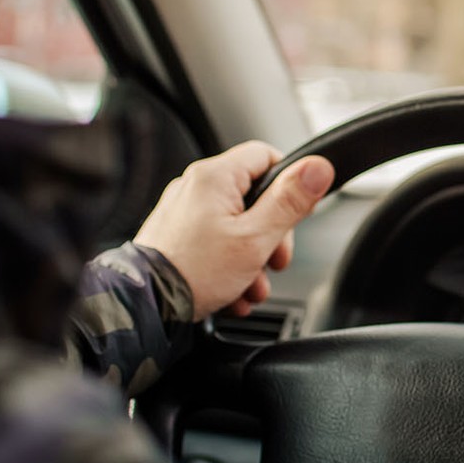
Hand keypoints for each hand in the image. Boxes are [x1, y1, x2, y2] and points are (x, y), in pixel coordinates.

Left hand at [133, 143, 333, 319]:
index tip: (298, 212)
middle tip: (275, 261)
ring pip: (236, 226)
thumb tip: (319, 167)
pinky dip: (229, 265)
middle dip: (272, 235)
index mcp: (214, 177)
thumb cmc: (194, 272)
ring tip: (251, 286)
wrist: (145, 306)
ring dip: (253, 259)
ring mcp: (182, 212)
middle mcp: (194, 187)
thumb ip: (290, 202)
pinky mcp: (175, 235)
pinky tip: (232, 292)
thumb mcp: (256, 238)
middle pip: (254, 197)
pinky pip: (214, 242)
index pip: (266, 156)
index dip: (290, 184)